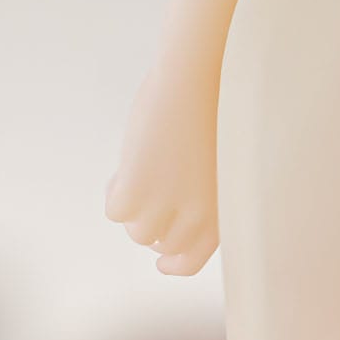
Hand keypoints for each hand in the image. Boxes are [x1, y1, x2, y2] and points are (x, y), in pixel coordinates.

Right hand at [105, 62, 219, 276]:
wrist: (197, 75)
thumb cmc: (212, 106)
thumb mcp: (214, 161)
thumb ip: (199, 193)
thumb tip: (163, 224)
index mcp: (224, 206)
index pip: (195, 259)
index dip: (175, 264)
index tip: (161, 262)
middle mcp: (199, 214)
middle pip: (160, 244)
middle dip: (151, 222)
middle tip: (147, 190)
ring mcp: (167, 205)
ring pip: (137, 231)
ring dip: (133, 205)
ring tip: (140, 168)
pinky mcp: (136, 190)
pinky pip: (115, 211)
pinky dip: (116, 190)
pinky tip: (129, 163)